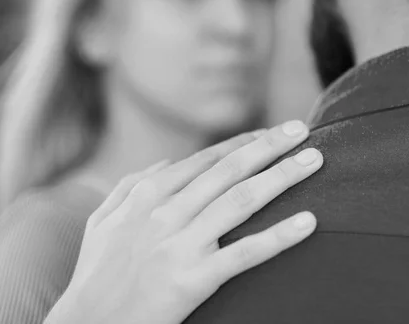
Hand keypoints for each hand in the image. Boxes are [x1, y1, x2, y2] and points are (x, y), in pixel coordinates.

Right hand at [45, 121, 322, 323]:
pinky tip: (309, 222)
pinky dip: (279, 236)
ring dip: (282, 176)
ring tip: (314, 160)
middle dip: (270, 145)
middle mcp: (166, 212)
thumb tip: (164, 162)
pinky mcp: (193, 279)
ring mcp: (180, 244)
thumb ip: (128, 185)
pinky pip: (245, 253)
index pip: (207, 159)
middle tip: (303, 128)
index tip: (273, 132)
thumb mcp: (101, 220)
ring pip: (242, 200)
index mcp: (147, 194)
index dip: (245, 142)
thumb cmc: (94, 274)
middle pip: (230, 169)